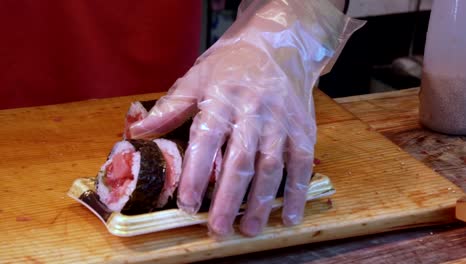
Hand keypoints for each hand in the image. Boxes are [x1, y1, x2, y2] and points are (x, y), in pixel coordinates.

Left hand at [129, 0, 362, 236]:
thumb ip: (170, 108)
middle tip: (218, 228)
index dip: (197, 175)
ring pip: (271, 167)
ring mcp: (280, 123)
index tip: (188, 204)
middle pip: (240, 161)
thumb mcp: (197, 78)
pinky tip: (290, 216)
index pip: (206, 141)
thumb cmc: (232, 64)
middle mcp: (252, 113)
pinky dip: (296, 192)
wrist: (279, 46)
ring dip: (261, 202)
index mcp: (221, 99)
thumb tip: (137, 132)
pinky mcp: (302, 130)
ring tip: (250, 229)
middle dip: (229, 199)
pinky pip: (301, 165)